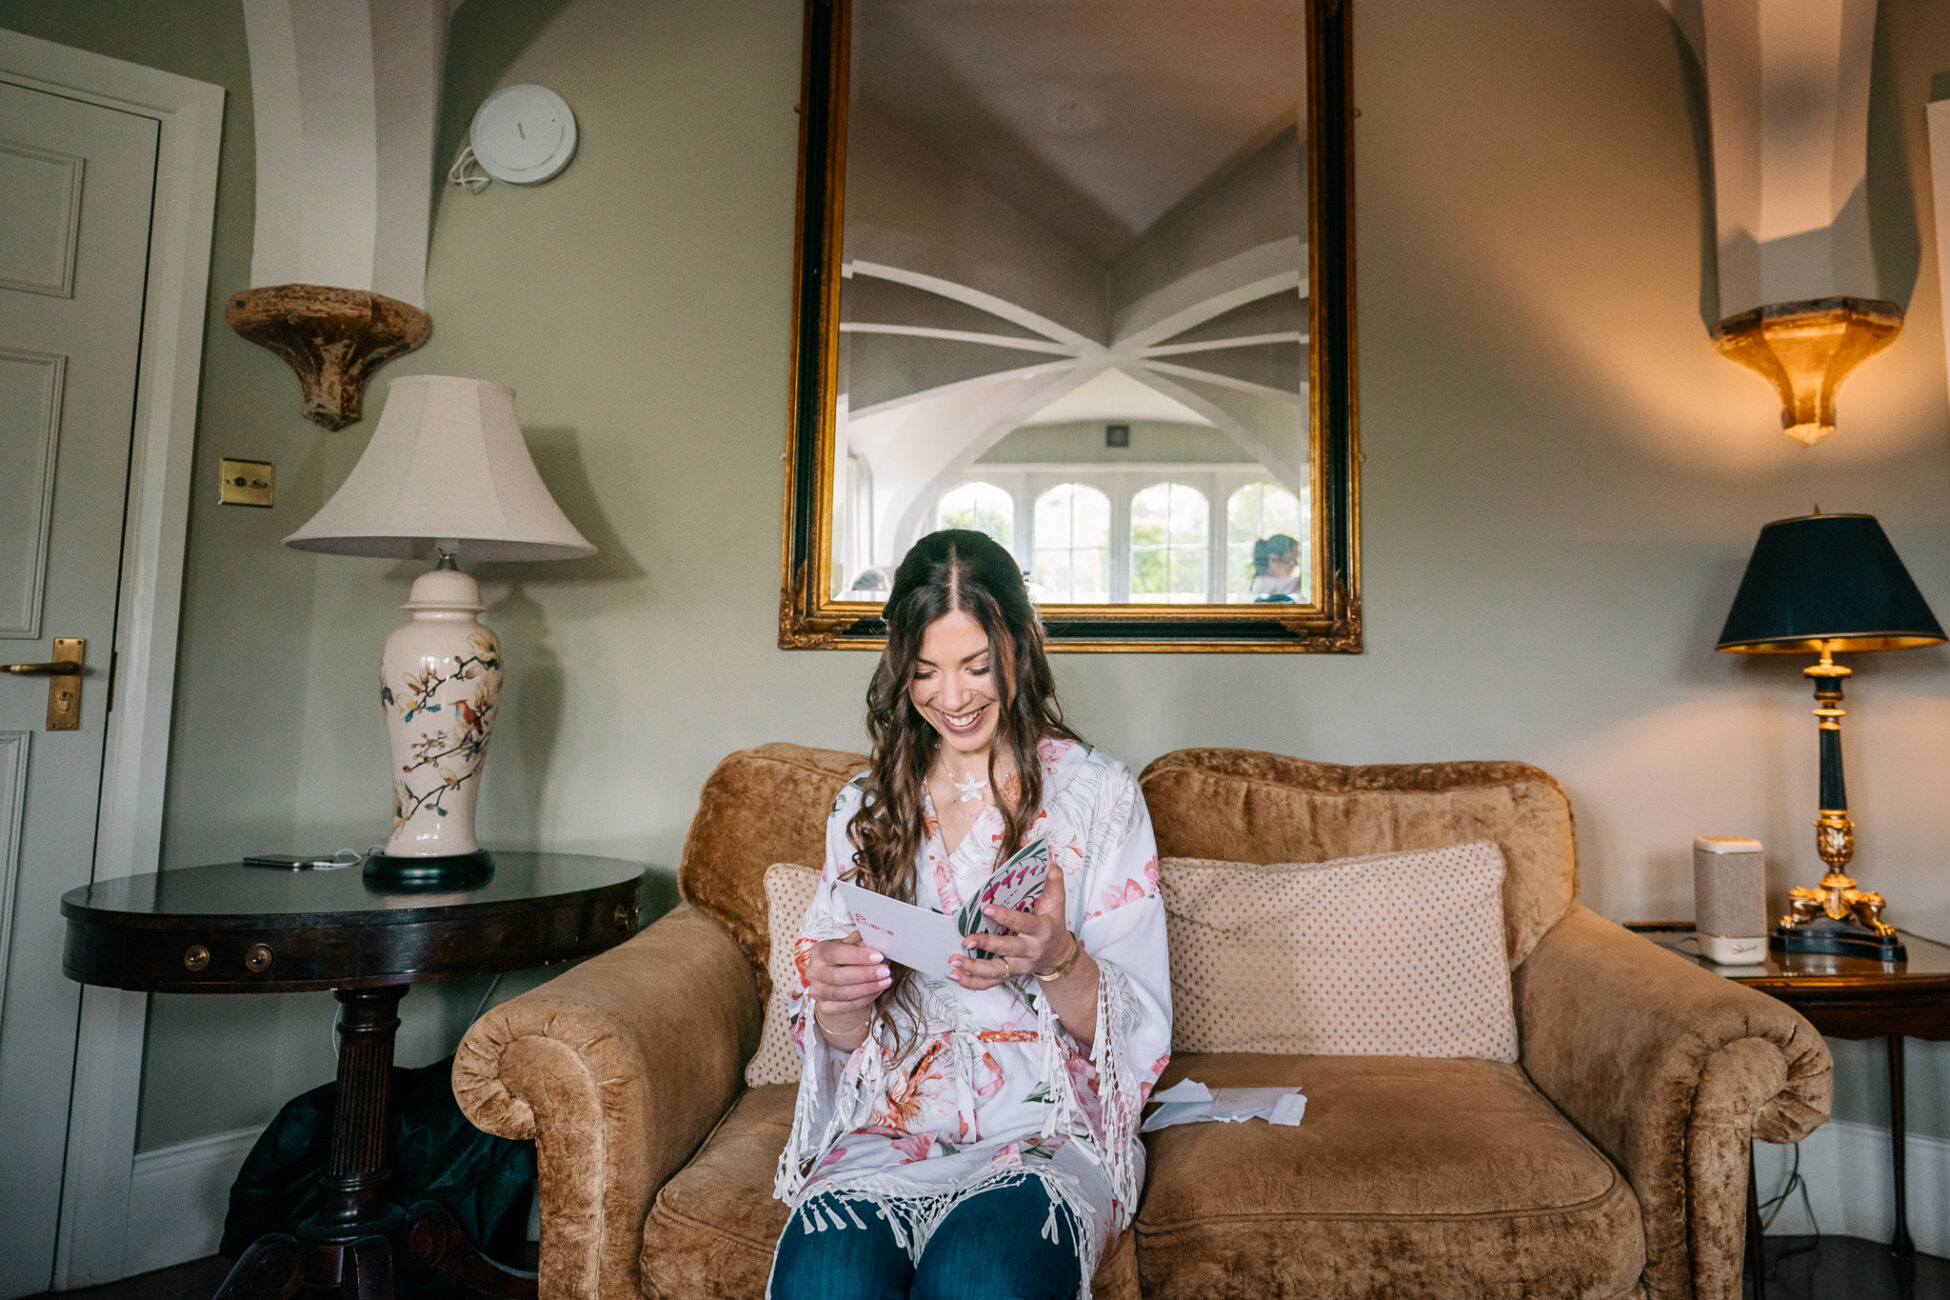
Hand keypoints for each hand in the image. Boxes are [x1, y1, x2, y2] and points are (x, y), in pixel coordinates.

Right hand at [805, 932, 890, 1017]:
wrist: (840, 978)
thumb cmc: (846, 957)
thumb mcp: (851, 944)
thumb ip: (861, 940)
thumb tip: (878, 938)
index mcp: (818, 952)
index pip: (835, 953)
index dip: (857, 956)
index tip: (878, 956)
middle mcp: (813, 972)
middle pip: (837, 976)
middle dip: (865, 974)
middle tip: (885, 971)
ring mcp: (817, 990)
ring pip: (842, 994)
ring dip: (867, 988)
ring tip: (885, 981)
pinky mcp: (824, 1006)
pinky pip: (846, 1006)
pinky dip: (864, 999)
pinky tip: (877, 991)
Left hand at [950, 863, 1074, 990]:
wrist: (1058, 956)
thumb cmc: (1053, 925)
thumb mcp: (1058, 903)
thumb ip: (1054, 881)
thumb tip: (1050, 858)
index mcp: (1041, 931)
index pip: (1023, 924)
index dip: (1006, 917)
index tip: (987, 909)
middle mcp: (1029, 952)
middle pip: (1007, 950)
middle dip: (986, 946)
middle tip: (966, 940)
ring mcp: (1019, 966)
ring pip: (996, 972)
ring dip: (973, 968)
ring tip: (954, 960)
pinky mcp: (1010, 975)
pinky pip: (991, 983)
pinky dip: (973, 982)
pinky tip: (957, 975)